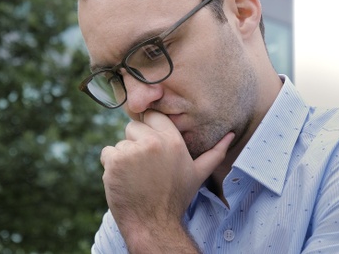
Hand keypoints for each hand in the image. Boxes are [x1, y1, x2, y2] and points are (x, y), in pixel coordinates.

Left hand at [100, 110, 233, 250]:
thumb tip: (231, 135)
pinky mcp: (114, 162)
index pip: (153, 116)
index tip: (151, 147)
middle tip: (145, 166)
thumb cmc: (175, 197)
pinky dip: (111, 166)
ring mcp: (132, 152)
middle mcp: (153, 143)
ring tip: (136, 176)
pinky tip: (124, 180)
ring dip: (124, 157)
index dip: (150, 130)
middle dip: (135, 142)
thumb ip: (215, 152)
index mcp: (173, 141)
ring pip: (120, 142)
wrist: (153, 223)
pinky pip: (107, 153)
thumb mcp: (198, 173)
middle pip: (133, 126)